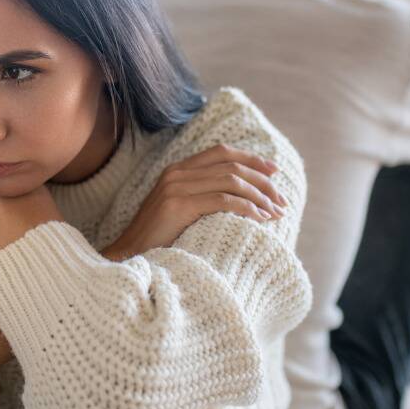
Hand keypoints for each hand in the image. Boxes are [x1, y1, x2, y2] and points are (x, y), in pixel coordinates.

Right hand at [101, 144, 287, 260]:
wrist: (129, 256)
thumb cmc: (158, 240)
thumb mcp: (179, 209)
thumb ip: (201, 195)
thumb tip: (239, 197)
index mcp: (177, 169)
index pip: (221, 152)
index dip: (251, 159)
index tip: (273, 172)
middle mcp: (176, 172)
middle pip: (231, 165)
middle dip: (262, 181)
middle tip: (281, 200)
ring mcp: (176, 187)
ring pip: (231, 181)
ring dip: (259, 197)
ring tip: (275, 213)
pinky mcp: (178, 206)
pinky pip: (224, 201)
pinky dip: (247, 208)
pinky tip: (260, 219)